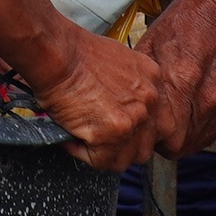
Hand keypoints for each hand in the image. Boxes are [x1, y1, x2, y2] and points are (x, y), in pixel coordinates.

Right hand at [22, 24, 166, 172]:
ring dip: (103, 153)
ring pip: (126, 158)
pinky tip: (72, 136)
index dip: (137, 130)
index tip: (121, 130)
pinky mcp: (114, 134)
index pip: (157, 122)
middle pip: (146, 143)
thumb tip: (121, 109)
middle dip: (122, 146)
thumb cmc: (75, 54)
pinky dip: (82, 153)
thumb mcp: (118, 63)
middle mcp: (151, 101)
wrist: (57, 55)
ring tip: (83, 136)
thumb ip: (129, 89)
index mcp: (154, 81)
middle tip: (100, 138)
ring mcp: (134, 119)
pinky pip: (101, 161)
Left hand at [136, 0, 215, 156]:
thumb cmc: (185, 24)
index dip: (151, 137)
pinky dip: (202, 127)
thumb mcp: (150, 44)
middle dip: (166, 141)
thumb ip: (141, 81)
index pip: (164, 137)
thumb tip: (127, 106)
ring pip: (198, 142)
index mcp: (181, 80)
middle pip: (180, 146)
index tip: (146, 128)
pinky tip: (193, 109)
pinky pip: (215, 132)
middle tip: (158, 125)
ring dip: (185, 135)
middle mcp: (207, 97)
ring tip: (176, 116)